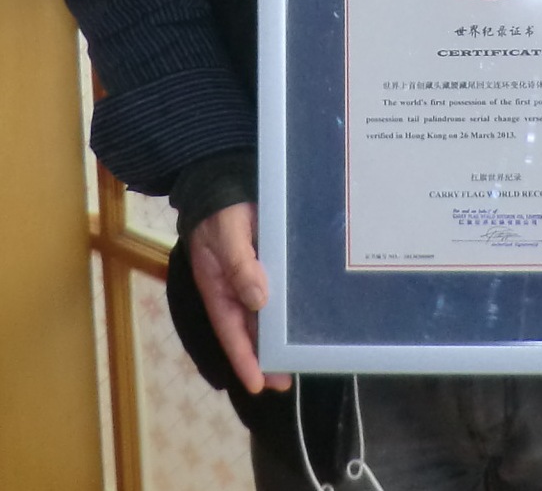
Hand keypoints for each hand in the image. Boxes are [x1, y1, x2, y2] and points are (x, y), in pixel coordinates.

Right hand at [188, 202, 291, 394]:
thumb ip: (239, 265)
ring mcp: (253, 274)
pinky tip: (303, 318)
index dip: (243, 358)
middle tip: (285, 382)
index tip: (257, 385)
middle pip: (250, 328)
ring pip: (266, 312)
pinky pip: (278, 288)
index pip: (230, 329)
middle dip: (265, 356)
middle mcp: (235, 287)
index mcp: (218, 286)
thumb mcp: (225, 235)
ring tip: (298, 359)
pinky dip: (287, 306)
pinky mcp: (270, 261)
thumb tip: (258, 300)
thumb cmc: (219, 209)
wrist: (224, 177)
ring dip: (279, 334)